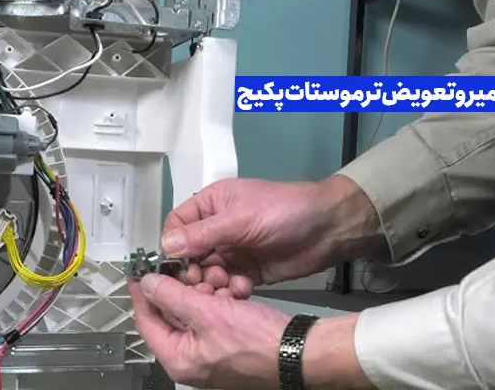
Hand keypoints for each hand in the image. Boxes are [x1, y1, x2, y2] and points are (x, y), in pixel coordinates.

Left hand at [130, 274, 290, 389]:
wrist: (300, 352)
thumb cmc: (261, 344)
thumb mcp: (208, 313)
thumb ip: (173, 296)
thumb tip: (148, 285)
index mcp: (178, 359)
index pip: (147, 320)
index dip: (142, 292)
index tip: (139, 271)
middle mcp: (192, 359)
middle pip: (173, 314)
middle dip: (184, 288)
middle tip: (192, 270)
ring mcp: (211, 352)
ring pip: (196, 312)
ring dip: (207, 292)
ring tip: (221, 282)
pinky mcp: (230, 344)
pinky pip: (216, 317)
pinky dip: (223, 302)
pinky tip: (236, 292)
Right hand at [163, 176, 379, 296]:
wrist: (329, 229)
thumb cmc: (284, 212)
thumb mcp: (239, 219)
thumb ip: (202, 234)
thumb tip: (165, 246)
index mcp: (211, 205)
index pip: (176, 226)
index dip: (172, 247)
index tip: (174, 267)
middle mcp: (217, 228)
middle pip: (188, 254)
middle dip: (192, 270)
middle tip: (202, 282)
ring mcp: (232, 251)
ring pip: (206, 272)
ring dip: (211, 282)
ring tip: (224, 286)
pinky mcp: (247, 272)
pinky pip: (227, 285)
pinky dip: (229, 290)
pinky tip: (241, 290)